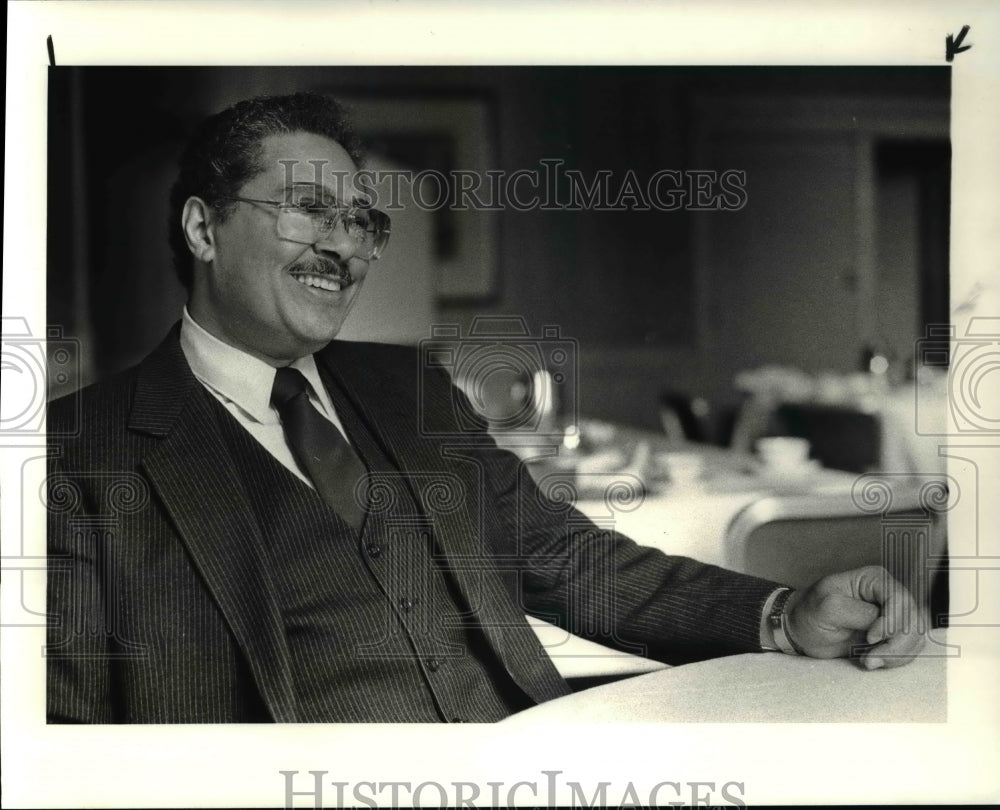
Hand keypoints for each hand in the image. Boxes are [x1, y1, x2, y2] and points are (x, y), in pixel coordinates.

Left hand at [785, 566, 925, 669]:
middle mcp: (888, 595)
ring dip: (896, 655)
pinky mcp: (892, 636)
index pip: (899, 599)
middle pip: (913, 620)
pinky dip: (895, 659)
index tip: (870, 638)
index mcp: (873, 579)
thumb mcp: (827, 608)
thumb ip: (858, 612)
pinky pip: (909, 649)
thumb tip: (881, 623)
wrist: (802, 632)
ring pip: (915, 637)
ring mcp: (893, 616)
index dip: (891, 622)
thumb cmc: (810, 613)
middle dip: (895, 644)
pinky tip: (872, 660)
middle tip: (869, 659)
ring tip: (868, 661)